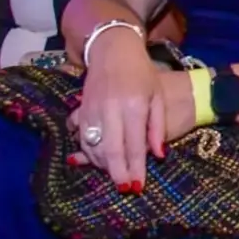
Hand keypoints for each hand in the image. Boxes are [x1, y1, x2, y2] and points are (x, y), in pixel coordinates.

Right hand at [70, 34, 164, 190]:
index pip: (133, 146)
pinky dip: (90, 152)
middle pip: (111, 151)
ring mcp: (92, 110)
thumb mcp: (157, 97)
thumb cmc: (142, 74)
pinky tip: (100, 159)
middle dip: (117, 173)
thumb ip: (157, 127)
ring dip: (104, 165)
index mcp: (133, 107)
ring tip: (116, 173)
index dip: (135, 169)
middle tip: (125, 188)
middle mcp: (110, 110)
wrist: (113, 50)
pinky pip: (82, 138)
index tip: (137, 187)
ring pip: (94, 147)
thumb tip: (157, 156)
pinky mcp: (81, 109)